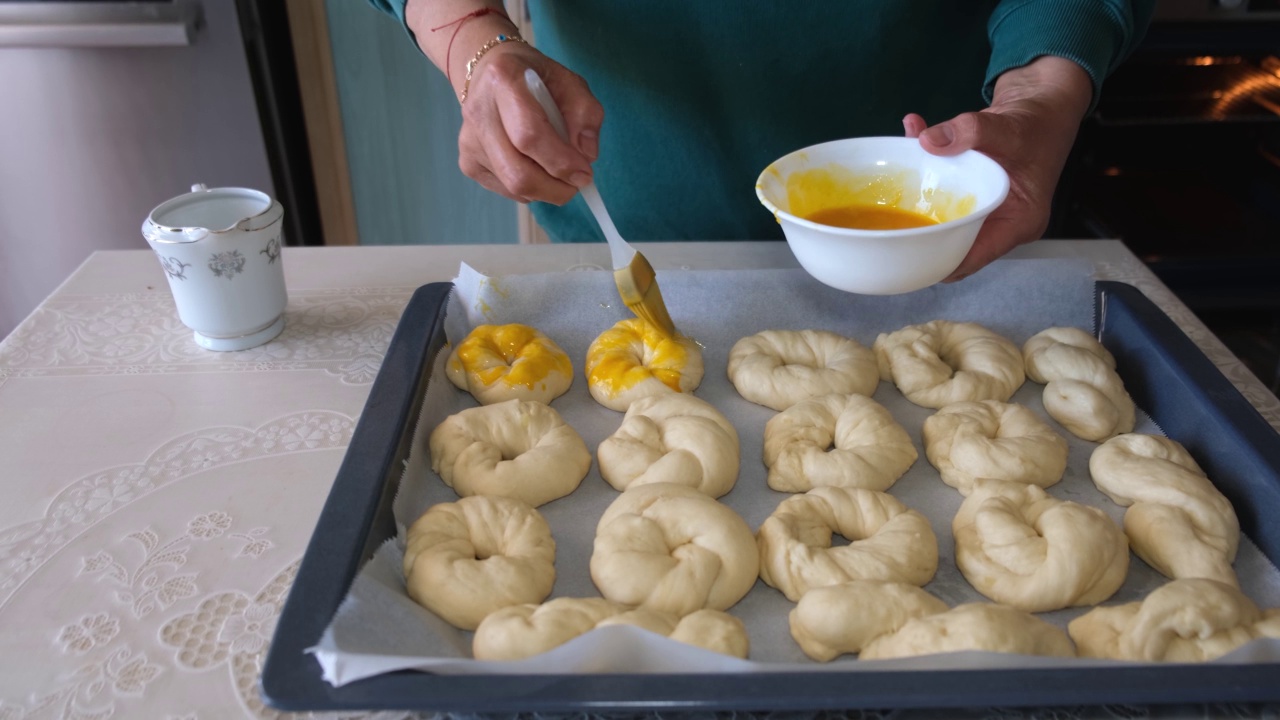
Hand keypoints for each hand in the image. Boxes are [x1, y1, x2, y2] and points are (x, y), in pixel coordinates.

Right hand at [406, 1, 602, 204]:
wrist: (489, 73)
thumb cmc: (534, 78)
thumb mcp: (569, 82)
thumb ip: (586, 114)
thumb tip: (587, 156)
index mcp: (503, 80)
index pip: (530, 135)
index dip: (561, 162)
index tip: (585, 174)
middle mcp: (478, 112)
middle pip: (518, 173)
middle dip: (555, 188)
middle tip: (576, 184)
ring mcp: (469, 141)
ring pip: (513, 187)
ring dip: (546, 190)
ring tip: (558, 171)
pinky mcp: (467, 162)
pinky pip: (506, 190)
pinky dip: (530, 188)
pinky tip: (535, 166)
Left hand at [903, 56, 1092, 280]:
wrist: (1043, 102)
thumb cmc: (1038, 123)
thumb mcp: (1008, 126)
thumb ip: (971, 131)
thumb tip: (927, 141)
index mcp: (1017, 223)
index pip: (972, 259)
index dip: (938, 263)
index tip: (903, 256)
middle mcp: (1000, 223)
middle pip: (952, 245)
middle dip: (920, 237)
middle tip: (885, 226)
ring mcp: (984, 209)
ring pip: (942, 218)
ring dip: (916, 199)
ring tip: (891, 183)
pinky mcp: (971, 192)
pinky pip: (941, 192)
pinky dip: (924, 169)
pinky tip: (910, 139)